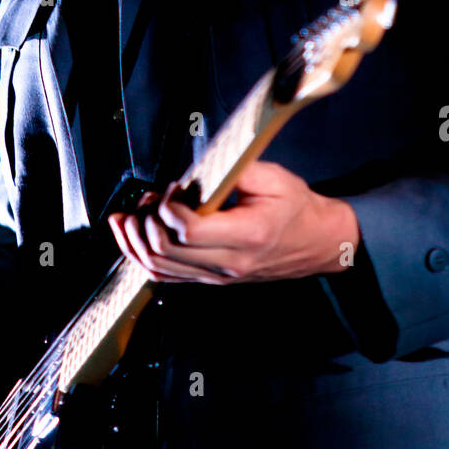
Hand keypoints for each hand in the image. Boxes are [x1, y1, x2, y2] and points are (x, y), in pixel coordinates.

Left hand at [107, 161, 360, 284]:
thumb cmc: (296, 208)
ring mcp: (218, 276)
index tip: (172, 187)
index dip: (168, 206)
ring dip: (135, 240)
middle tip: (147, 197)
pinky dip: (142, 256)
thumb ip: (232, 170)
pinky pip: (165, 276)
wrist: (316, 241)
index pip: (190, 230)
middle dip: (145, 220)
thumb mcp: (273, 177)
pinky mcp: (210, 279)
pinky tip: (134, 234)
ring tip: (132, 215)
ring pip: (159, 268)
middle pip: (166, 251)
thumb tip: (195, 169)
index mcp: (247, 235)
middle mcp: (230, 262)